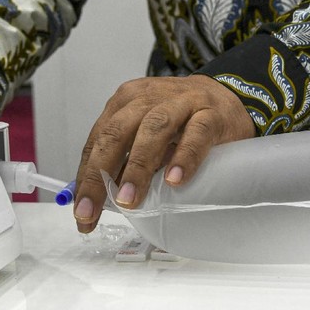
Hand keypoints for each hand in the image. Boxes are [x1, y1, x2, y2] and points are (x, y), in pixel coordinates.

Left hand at [74, 74, 255, 232]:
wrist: (228, 98)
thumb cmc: (181, 123)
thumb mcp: (146, 136)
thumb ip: (125, 161)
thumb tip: (99, 199)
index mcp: (125, 103)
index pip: (97, 141)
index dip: (85, 177)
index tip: (81, 212)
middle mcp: (148, 98)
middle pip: (116, 134)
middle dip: (99, 175)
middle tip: (90, 211)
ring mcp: (181, 103)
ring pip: (153, 129)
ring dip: (137, 167)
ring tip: (128, 199)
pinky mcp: (211, 114)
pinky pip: (196, 134)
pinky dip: (184, 157)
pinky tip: (174, 179)